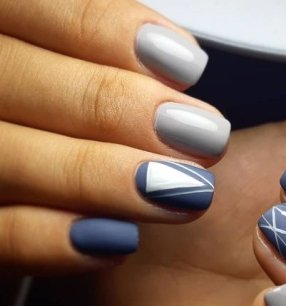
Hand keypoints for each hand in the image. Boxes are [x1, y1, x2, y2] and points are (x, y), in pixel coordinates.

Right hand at [0, 0, 228, 274]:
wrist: (25, 206)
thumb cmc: (65, 131)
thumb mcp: (75, 80)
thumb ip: (103, 65)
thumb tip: (175, 68)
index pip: (27, 10)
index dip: (103, 30)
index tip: (186, 66)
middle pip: (15, 79)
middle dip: (117, 108)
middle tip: (204, 138)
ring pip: (8, 159)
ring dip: (103, 177)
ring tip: (183, 193)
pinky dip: (54, 240)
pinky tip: (121, 241)